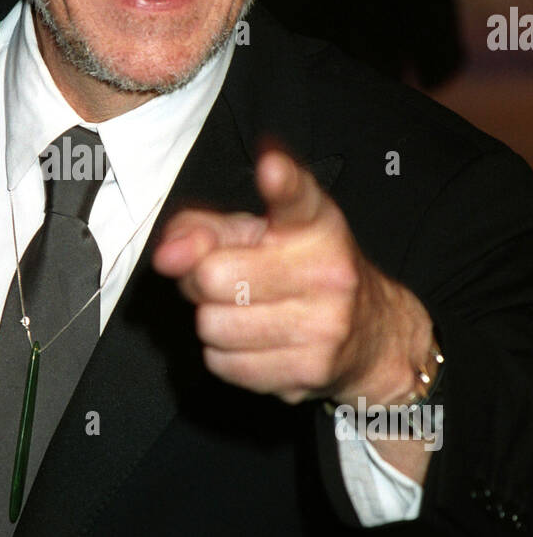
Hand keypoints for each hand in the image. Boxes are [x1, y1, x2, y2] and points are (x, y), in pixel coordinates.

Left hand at [151, 147, 430, 408]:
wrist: (369, 335)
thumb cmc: (297, 272)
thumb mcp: (254, 234)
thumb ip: (200, 229)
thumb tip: (167, 255)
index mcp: (315, 223)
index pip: (297, 197)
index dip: (282, 180)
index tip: (270, 168)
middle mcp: (327, 269)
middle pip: (214, 275)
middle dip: (202, 280)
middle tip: (224, 280)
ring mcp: (324, 322)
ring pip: (213, 324)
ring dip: (213, 320)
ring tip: (242, 311)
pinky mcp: (311, 368)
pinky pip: (224, 363)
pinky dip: (225, 355)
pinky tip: (254, 341)